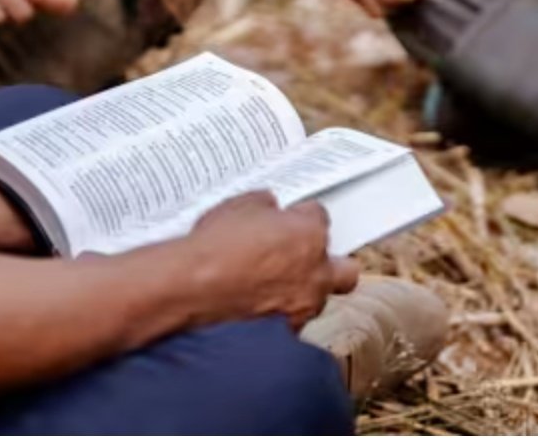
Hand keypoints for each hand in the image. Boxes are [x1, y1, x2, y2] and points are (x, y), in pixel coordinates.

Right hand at [184, 191, 360, 329]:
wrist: (193, 290)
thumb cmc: (215, 250)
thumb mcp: (238, 207)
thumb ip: (263, 205)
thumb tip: (267, 207)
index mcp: (310, 235)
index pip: (319, 218)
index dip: (301, 218)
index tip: (289, 221)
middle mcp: (316, 273)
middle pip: (344, 268)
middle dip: (328, 263)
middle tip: (303, 259)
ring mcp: (303, 306)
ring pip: (318, 299)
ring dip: (303, 292)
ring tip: (274, 287)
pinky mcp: (287, 332)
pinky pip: (293, 322)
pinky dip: (280, 315)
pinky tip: (259, 309)